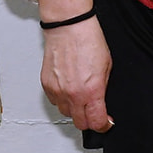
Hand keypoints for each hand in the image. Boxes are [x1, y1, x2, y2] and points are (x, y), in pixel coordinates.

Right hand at [39, 0, 113, 131]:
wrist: (69, 28)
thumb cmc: (88, 40)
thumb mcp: (107, 66)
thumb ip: (103, 87)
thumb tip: (102, 101)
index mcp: (91, 90)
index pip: (96, 121)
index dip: (103, 125)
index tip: (106, 123)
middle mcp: (73, 94)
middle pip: (80, 122)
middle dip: (89, 119)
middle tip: (93, 111)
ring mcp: (58, 91)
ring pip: (66, 113)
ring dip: (74, 109)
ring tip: (80, 95)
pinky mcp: (46, 86)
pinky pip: (55, 101)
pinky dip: (62, 99)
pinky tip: (68, 87)